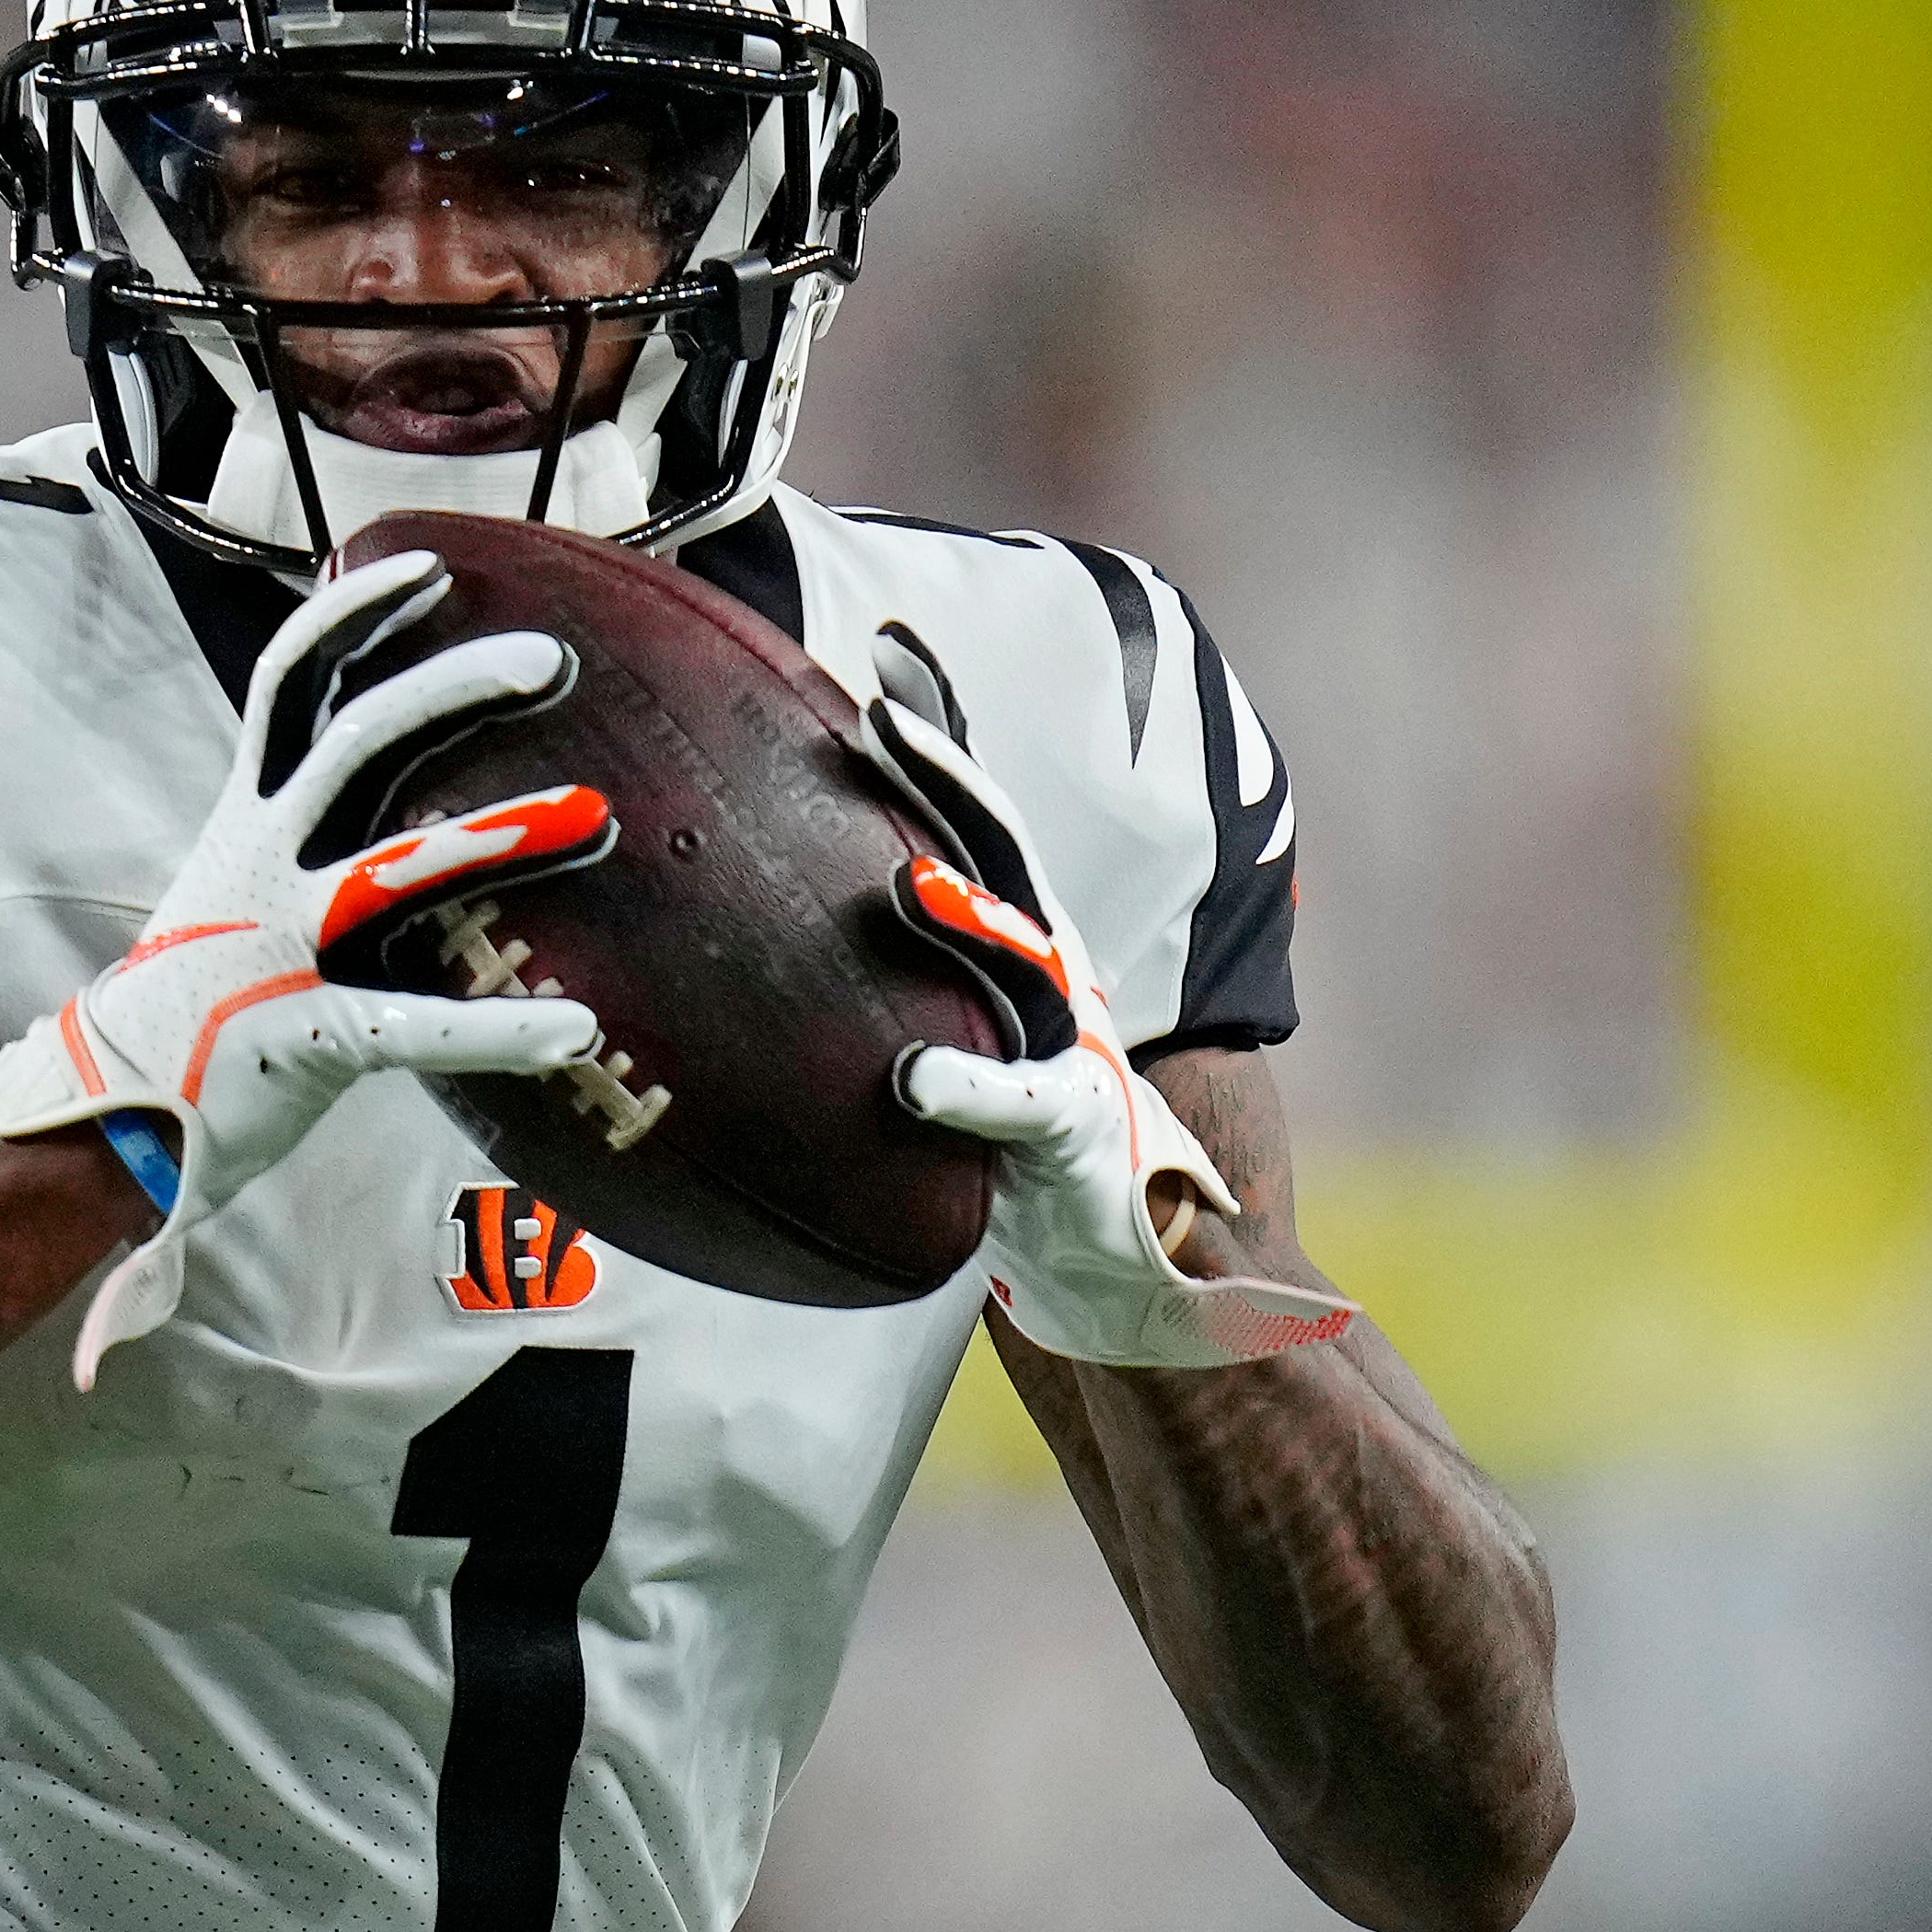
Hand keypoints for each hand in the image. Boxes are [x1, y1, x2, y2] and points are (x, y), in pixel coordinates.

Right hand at [0, 545, 618, 1381]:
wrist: (104, 1115)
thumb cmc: (197, 1002)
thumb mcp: (238, 889)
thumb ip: (308, 832)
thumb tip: (387, 782)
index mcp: (249, 822)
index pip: (290, 683)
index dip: (352, 614)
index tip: (429, 565)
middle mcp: (263, 866)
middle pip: (357, 742)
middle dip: (452, 688)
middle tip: (551, 659)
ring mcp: (281, 949)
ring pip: (395, 869)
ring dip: (498, 834)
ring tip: (598, 815)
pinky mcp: (303, 1038)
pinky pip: (413, 1031)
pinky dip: (496, 1032)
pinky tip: (574, 1030)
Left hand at [863, 712, 1354, 1373]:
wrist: (1130, 1263)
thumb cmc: (1025, 1148)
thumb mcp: (969, 1043)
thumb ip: (913, 986)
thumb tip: (801, 923)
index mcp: (1031, 950)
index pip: (976, 828)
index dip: (934, 748)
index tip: (878, 668)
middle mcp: (1057, 981)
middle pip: (1000, 861)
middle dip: (945, 783)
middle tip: (877, 715)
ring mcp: (1070, 1050)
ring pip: (1016, 973)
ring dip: (964, 923)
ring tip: (901, 883)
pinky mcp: (1070, 1137)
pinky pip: (1015, 1108)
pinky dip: (965, 1090)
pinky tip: (910, 1080)